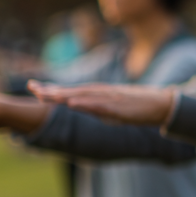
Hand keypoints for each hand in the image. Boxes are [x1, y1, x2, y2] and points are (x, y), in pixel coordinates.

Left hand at [29, 82, 177, 125]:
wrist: (163, 104)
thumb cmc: (139, 107)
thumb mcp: (113, 108)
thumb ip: (96, 107)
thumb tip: (82, 108)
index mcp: (100, 93)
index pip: (72, 90)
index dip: (53, 89)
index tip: (34, 88)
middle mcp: (102, 92)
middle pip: (73, 91)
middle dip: (52, 90)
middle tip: (32, 88)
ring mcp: (111, 98)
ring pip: (82, 96)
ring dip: (63, 95)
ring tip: (46, 95)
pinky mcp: (120, 107)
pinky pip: (99, 105)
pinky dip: (84, 104)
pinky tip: (72, 104)